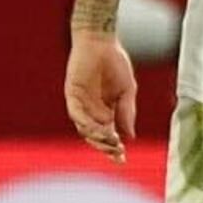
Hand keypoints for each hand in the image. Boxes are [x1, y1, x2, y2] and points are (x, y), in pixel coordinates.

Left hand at [64, 32, 137, 161]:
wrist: (102, 42)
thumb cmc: (116, 63)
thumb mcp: (127, 91)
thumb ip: (127, 112)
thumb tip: (130, 136)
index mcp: (106, 111)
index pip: (108, 135)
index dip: (114, 148)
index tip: (123, 160)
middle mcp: (91, 111)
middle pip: (95, 136)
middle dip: (105, 148)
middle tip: (117, 155)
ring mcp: (81, 104)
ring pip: (85, 129)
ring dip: (97, 138)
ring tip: (111, 142)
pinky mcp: (72, 95)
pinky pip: (77, 115)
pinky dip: (87, 124)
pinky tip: (99, 129)